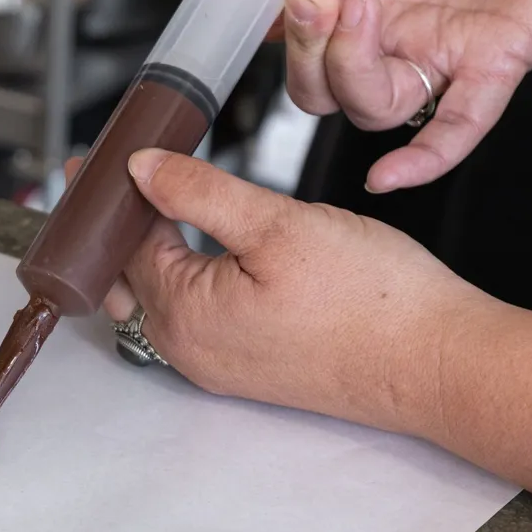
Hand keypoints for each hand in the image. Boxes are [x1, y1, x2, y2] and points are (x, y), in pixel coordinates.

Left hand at [98, 148, 488, 434]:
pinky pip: (194, 318)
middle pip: (128, 277)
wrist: (437, 363)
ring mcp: (219, 364)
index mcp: (184, 314)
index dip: (110, 197)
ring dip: (145, 254)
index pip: (122, 244)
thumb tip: (140, 170)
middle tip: (108, 184)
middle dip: (113, 229)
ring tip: (146, 206)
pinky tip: (197, 249)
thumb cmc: (374, 300)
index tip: (94, 165)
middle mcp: (190, 349)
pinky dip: (179, 278)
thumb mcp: (278, 225)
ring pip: (159, 299)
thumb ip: (200, 193)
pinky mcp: (250, 367)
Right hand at [279, 0, 531, 191]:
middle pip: (308, 77)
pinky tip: (388, 174)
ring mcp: (442, 52)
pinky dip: (418, 158)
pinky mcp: (495, 64)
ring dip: (344, 63)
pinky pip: (450, 128)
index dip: (245, 8)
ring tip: (363, 3)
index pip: (286, 13)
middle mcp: (398, 27)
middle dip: (292, 42)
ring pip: (359, 102)